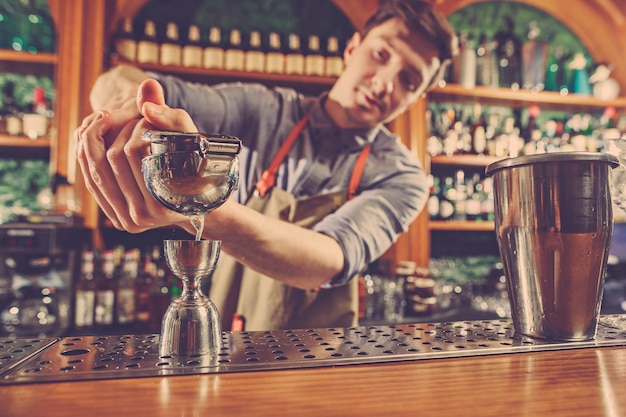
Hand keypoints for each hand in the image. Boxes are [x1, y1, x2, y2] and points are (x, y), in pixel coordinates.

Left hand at [75, 79, 198, 232]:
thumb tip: (146, 100)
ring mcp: (126, 220)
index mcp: (162, 202)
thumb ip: (172, 118)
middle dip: (117, 129)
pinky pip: (92, 182)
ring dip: (99, 139)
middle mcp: (141, 217)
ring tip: (113, 124)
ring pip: (96, 169)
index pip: (133, 150)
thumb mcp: (192, 140)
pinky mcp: (115, 217)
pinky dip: (89, 156)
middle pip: (111, 159)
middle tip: (130, 118)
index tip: (144, 116)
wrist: (199, 202)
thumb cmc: (199, 167)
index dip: (135, 125)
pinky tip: (97, 138)